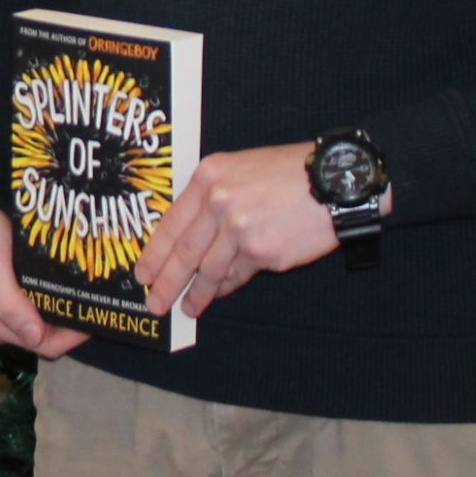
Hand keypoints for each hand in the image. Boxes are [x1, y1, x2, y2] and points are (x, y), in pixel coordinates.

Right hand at [0, 197, 85, 357]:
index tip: (94, 311)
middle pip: (46, 338)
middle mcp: (2, 323)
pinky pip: (39, 306)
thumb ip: (8, 303)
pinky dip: (55, 298)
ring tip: (87, 290)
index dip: (72, 336)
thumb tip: (35, 338)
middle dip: (72, 324)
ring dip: (65, 310)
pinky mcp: (11, 293)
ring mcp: (6, 309)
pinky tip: (68, 283)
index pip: (43, 345)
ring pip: (45, 323)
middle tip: (97, 299)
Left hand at [134, 143, 350, 316]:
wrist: (332, 181)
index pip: (171, 222)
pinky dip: (227, 287)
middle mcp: (219, 202)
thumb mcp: (239, 168)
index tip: (143, 274)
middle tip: (155, 303)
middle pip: (184, 252)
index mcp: (208, 177)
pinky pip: (237, 275)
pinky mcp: (263, 253)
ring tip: (188, 308)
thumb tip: (189, 235)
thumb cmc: (288, 173)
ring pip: (210, 270)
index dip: (154, 253)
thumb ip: (212, 196)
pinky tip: (219, 294)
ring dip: (197, 293)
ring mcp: (240, 230)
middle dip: (167, 282)